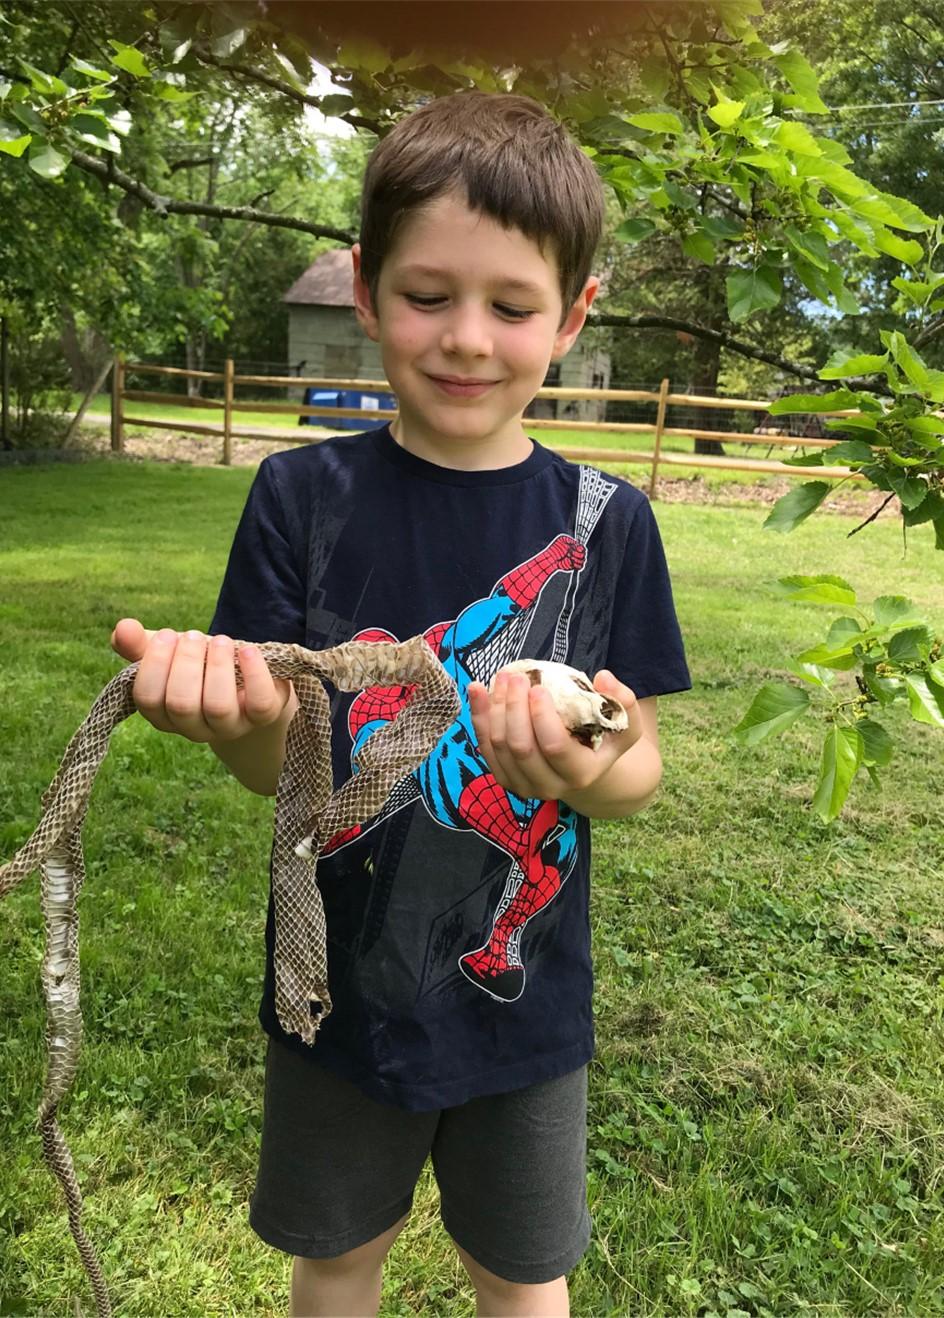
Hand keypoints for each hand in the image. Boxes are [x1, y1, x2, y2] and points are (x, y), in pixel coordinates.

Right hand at [110, 618, 293, 743]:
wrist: (247, 684)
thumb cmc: (200, 668)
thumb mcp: (170, 655)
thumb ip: (142, 645)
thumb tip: (121, 628)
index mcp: (165, 715)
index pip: (147, 699)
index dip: (153, 664)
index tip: (166, 635)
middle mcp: (195, 728)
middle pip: (181, 704)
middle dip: (185, 663)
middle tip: (193, 635)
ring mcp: (231, 726)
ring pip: (218, 706)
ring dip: (215, 667)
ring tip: (219, 640)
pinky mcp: (263, 717)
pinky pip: (260, 704)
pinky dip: (254, 673)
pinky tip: (247, 650)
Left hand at [467, 668, 643, 800]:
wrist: (585, 768)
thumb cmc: (604, 740)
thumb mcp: (625, 723)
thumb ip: (623, 700)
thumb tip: (604, 677)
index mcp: (581, 774)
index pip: (554, 747)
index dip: (542, 716)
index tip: (538, 687)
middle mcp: (550, 787)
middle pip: (520, 747)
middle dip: (514, 708)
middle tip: (515, 677)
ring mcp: (524, 787)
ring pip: (499, 746)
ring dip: (495, 708)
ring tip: (501, 677)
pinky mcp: (504, 779)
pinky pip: (484, 747)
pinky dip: (479, 717)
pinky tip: (477, 689)